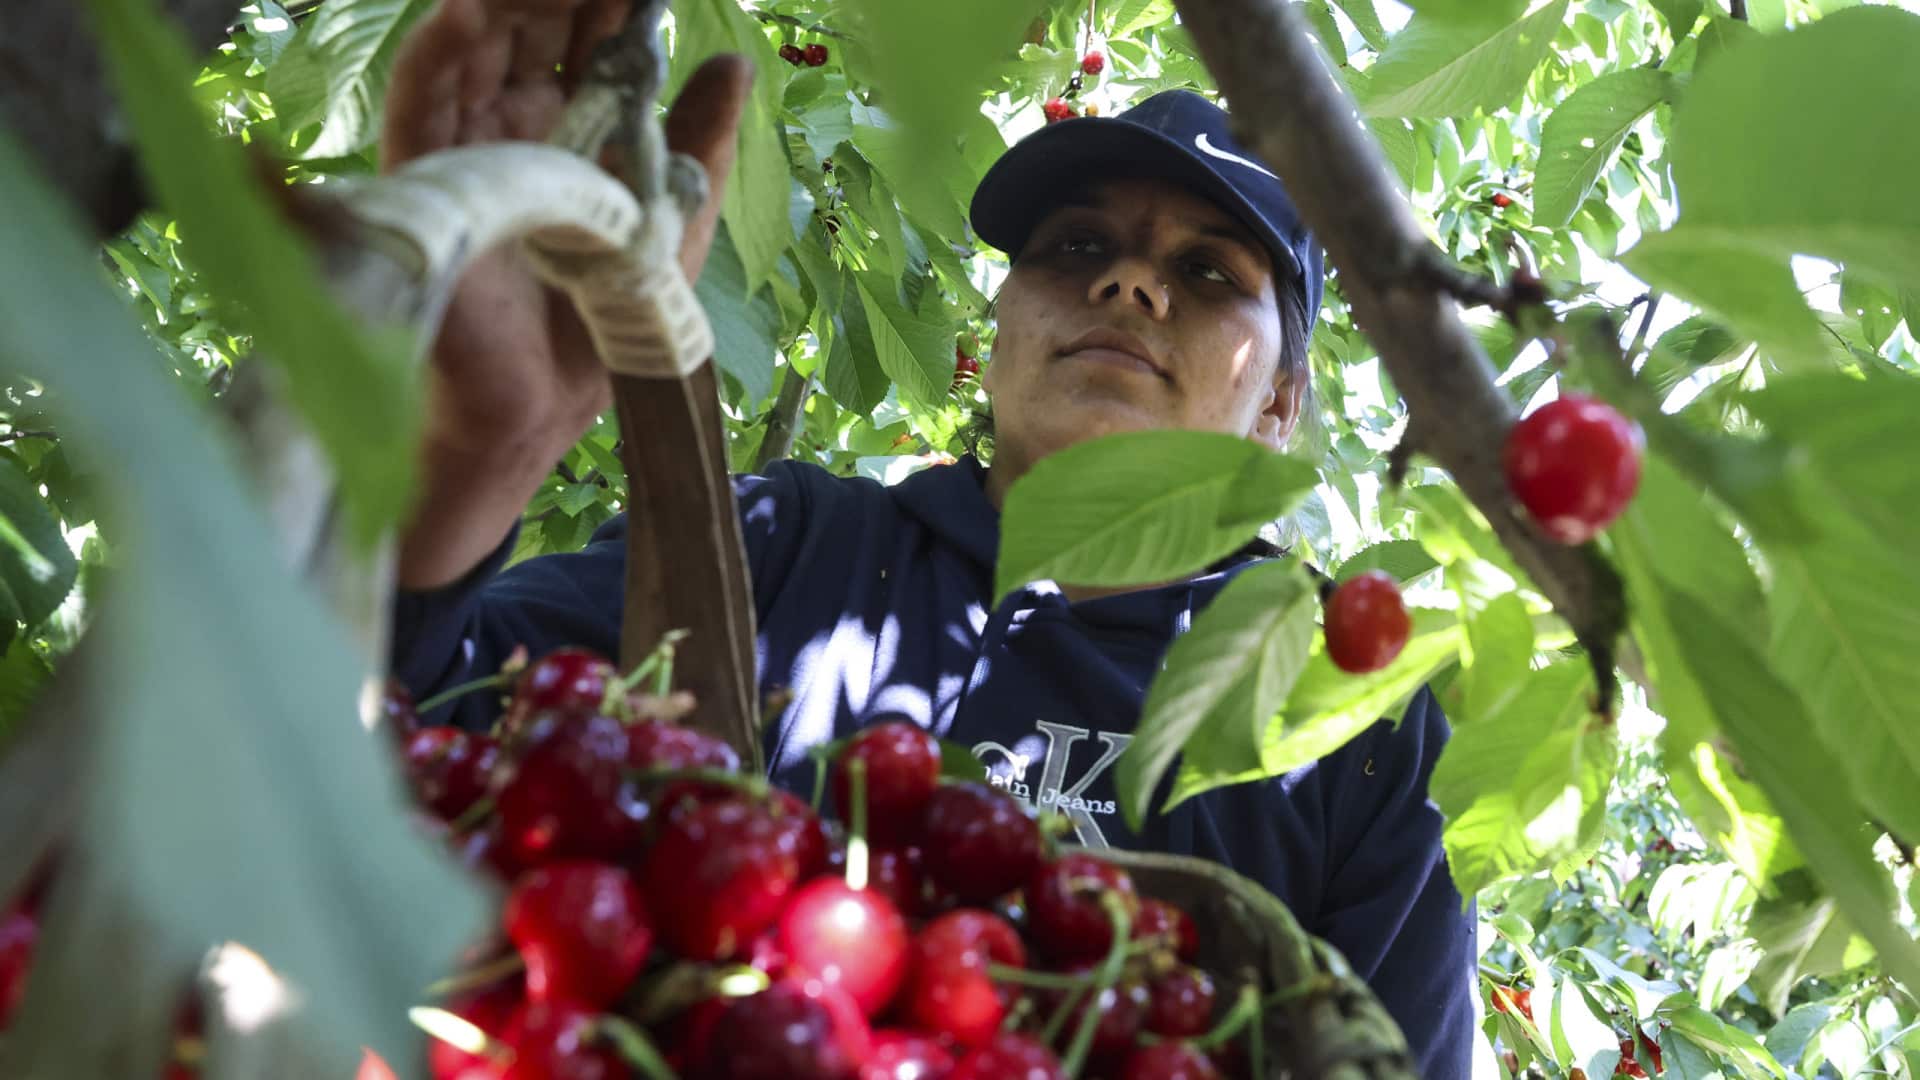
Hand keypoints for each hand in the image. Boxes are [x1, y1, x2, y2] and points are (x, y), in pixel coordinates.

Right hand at [382, 0, 751, 458]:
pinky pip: (421, 105)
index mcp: (576, 125)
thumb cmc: (609, 320)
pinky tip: (466, 12)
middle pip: (528, 27)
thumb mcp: (677, 219)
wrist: (551, 406)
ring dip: (505, 3)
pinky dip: (440, 52)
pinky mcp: (436, 185)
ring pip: (473, 48)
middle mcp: (516, 123)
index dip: (612, 3)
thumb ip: (700, 141)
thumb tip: (737, 61)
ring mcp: (472, 148)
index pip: (585, 36)